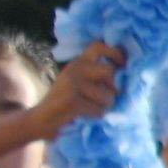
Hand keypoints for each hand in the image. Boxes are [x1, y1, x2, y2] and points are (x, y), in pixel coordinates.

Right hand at [0, 42, 125, 162]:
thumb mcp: (81, 84)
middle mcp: (75, 68)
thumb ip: (98, 77)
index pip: (99, 46)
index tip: (124, 65)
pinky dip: (96, 116)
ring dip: (105, 107)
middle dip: (115, 89)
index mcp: (79, 62)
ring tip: (90, 109)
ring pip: (108, 95)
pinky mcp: (72, 100)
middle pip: (110, 71)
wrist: (41, 121)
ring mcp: (72, 83)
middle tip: (107, 99)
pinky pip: (99, 110)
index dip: (116, 53)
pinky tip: (83, 116)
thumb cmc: (67, 104)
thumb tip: (127, 77)